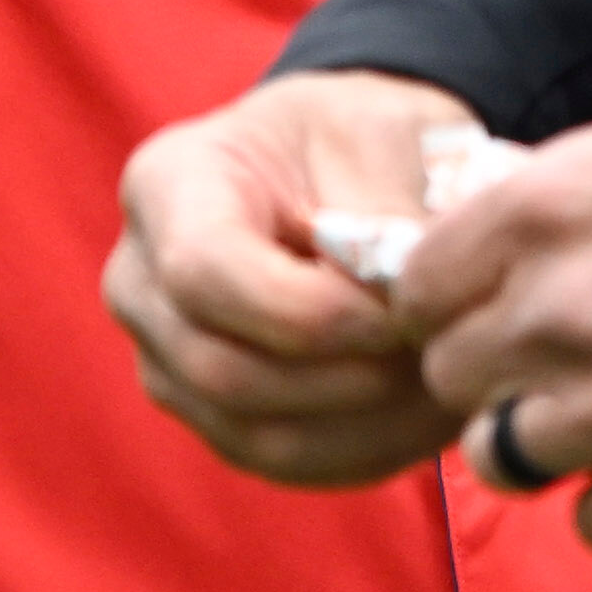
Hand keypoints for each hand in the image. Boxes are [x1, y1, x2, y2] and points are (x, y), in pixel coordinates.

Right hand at [109, 68, 473, 490]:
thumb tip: (408, 306)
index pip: (205, 272)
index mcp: (167, 185)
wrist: (338, 164)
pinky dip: (366, 450)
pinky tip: (430, 417)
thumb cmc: (357, 137)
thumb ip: (386, 212)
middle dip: (348, 376)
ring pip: (255, 435)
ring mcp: (165, 359)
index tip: (407, 310)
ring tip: (451, 390)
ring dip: (368, 426)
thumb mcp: (380, 131)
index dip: (311, 311)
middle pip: (223, 370)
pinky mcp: (213, 415)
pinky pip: (283, 460)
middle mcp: (141, 282)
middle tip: (445, 357)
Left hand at [397, 79, 591, 557]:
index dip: (453, 299)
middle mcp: (562, 311)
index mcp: (545, 210)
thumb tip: (506, 228)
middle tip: (561, 358)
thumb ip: (565, 192)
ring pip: (504, 457)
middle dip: (499, 369)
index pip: (419, 287)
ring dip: (548, 440)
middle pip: (456, 376)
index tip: (489, 305)